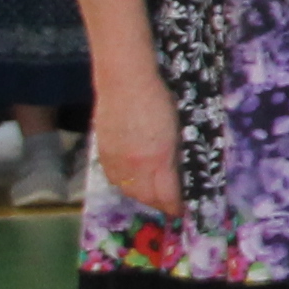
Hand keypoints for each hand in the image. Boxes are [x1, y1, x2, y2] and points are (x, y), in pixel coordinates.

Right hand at [91, 68, 177, 214]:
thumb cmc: (161, 96)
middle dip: (160, 203)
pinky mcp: (103, 150)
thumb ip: (178, 155)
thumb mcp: (180, 128)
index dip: (176, 206)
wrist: (125, 78)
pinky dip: (126, 183)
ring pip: (127, 189)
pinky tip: (134, 180)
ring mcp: (114, 158)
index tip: (185, 209)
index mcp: (156, 159)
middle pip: (145, 197)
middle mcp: (132, 164)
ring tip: (155, 195)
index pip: (166, 195)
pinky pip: (114, 177)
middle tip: (172, 204)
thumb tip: (182, 173)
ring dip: (143, 196)